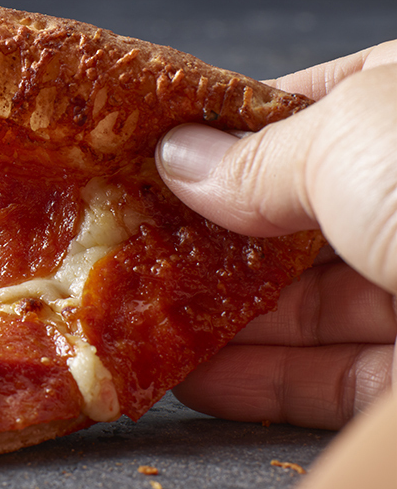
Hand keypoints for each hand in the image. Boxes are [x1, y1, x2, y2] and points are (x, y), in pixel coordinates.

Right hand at [155, 40, 396, 429]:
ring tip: (147, 320)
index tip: (156, 163)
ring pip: (318, 301)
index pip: (310, 108)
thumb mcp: (352, 138)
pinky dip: (268, 380)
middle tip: (135, 251)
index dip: (226, 136)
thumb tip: (179, 158)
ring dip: (230, 316)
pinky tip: (202, 377)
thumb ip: (257, 155)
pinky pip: (342, 374)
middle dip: (218, 237)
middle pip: (305, 216)